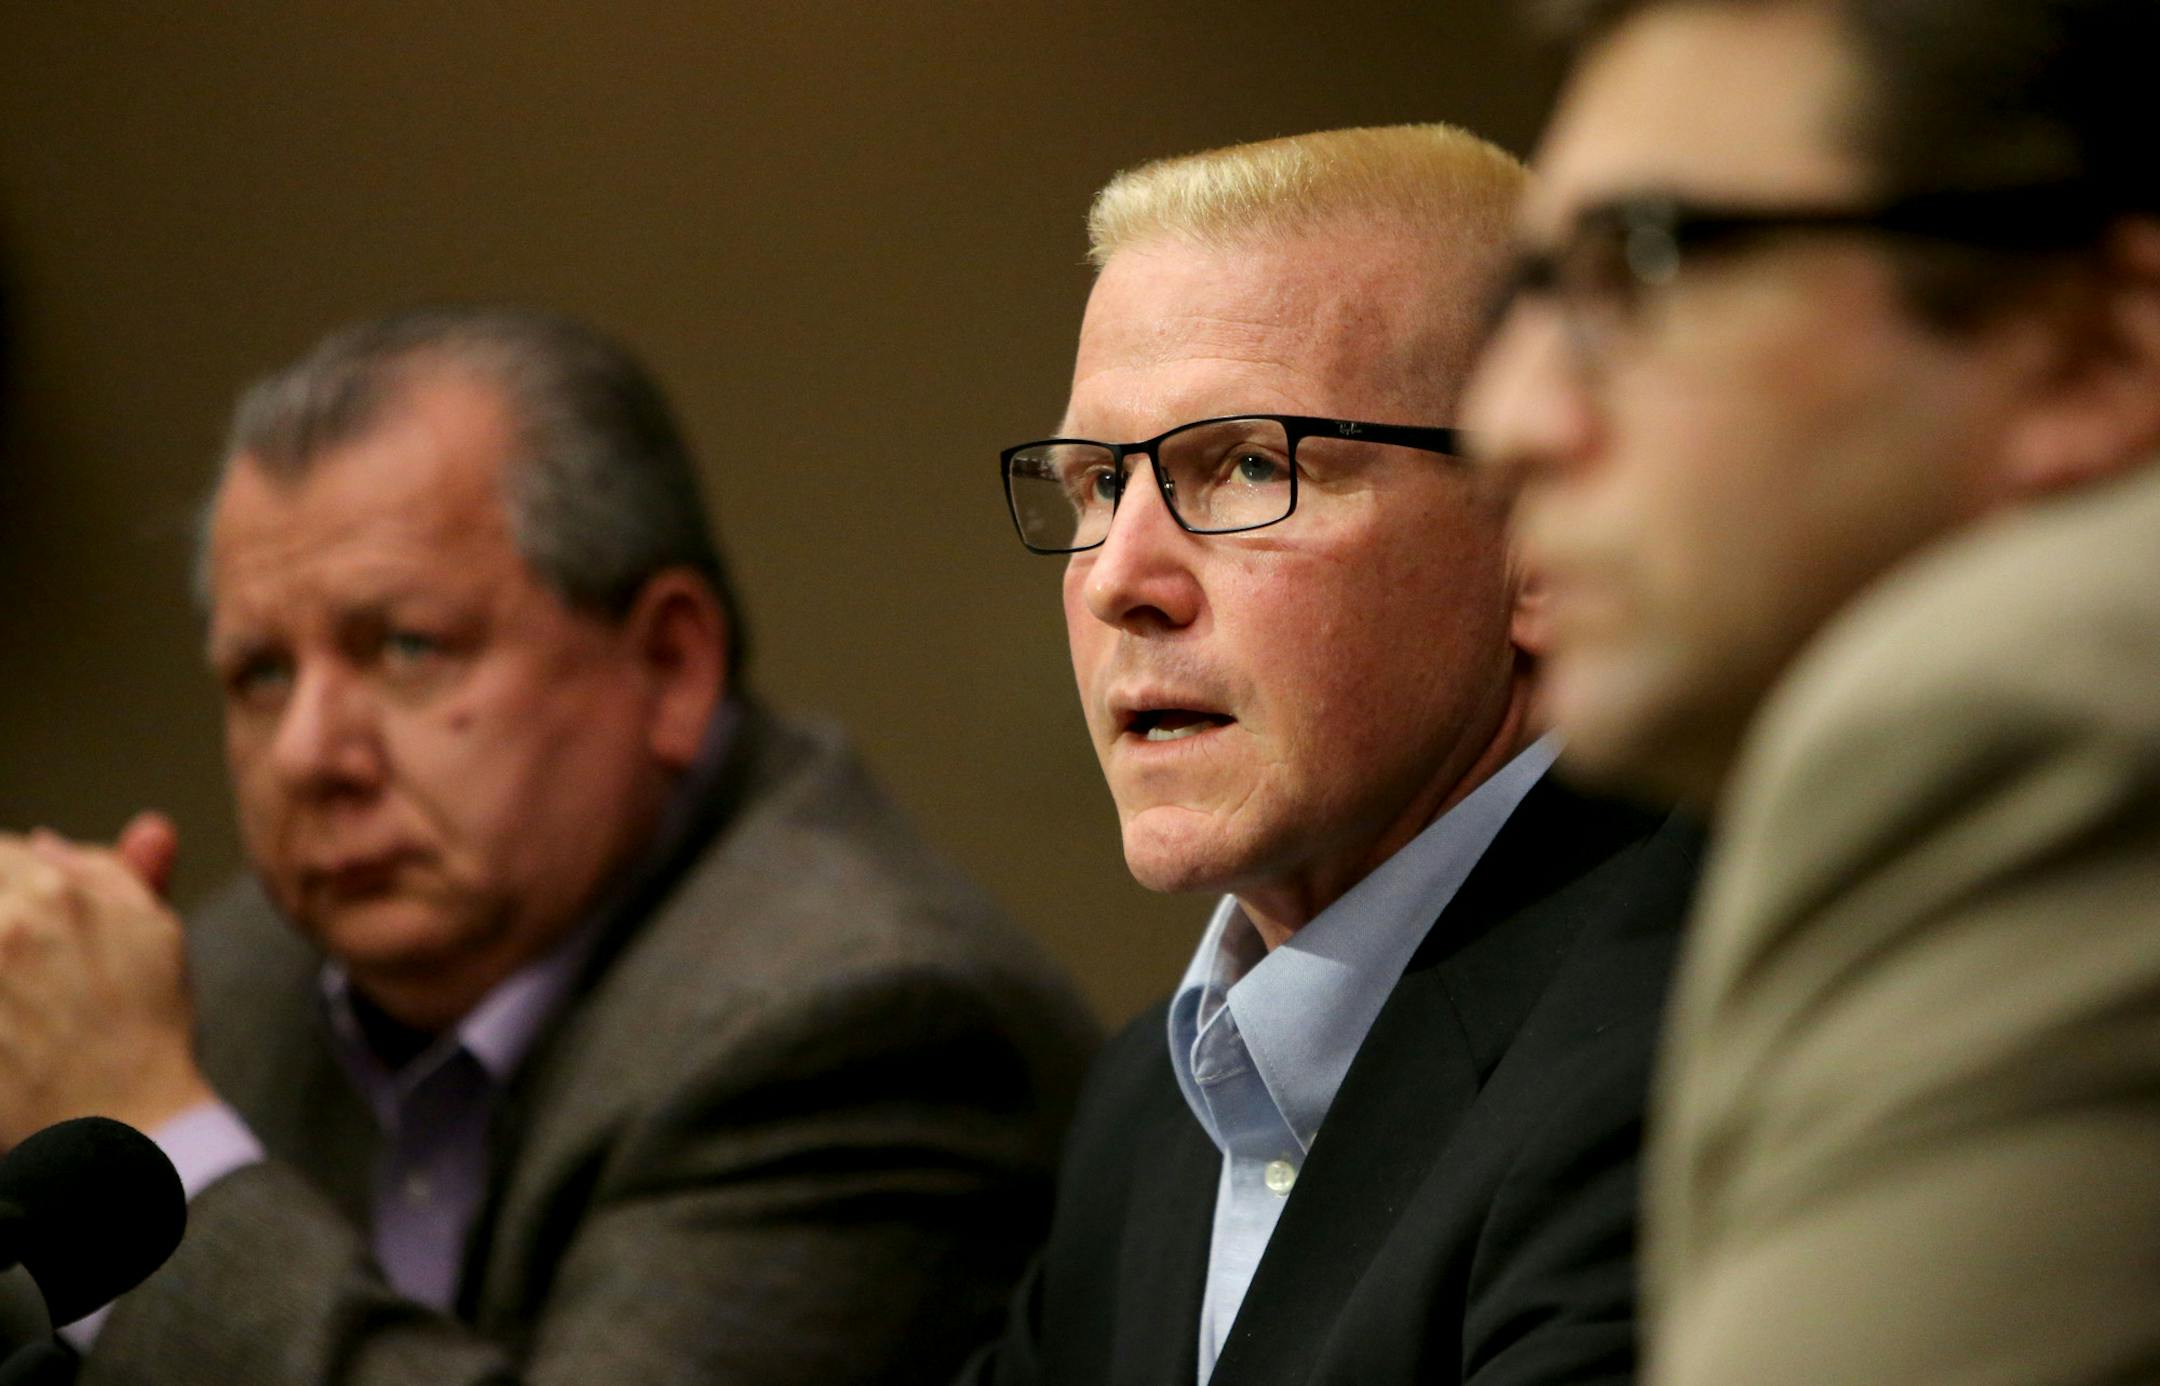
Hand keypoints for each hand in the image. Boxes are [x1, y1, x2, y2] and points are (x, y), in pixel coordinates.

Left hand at [0, 818, 210, 1147]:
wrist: (120, 1120)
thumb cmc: (145, 1029)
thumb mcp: (155, 932)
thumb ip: (107, 870)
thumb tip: (44, 841)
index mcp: (58, 894)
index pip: (3, 852)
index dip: (11, 877)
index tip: (22, 911)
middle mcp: (6, 927)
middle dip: (2, 916)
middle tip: (28, 963)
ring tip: (21, 991)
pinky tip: (8, 1021)